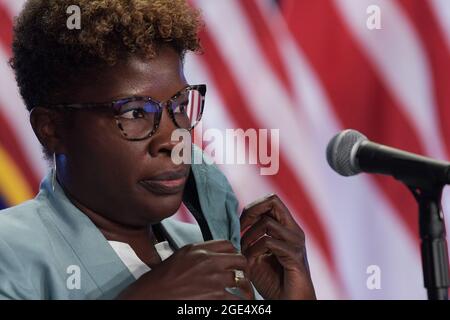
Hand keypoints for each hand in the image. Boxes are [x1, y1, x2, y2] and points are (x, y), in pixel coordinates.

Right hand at [117, 240, 253, 299]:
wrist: (148, 298)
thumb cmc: (158, 281)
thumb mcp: (177, 258)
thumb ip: (196, 255)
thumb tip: (211, 258)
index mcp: (198, 250)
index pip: (228, 245)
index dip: (233, 254)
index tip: (233, 264)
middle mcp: (208, 261)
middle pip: (240, 261)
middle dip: (243, 271)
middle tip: (242, 280)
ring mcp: (213, 280)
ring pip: (243, 282)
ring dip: (246, 290)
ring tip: (245, 297)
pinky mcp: (215, 298)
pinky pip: (238, 301)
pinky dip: (240, 305)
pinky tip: (238, 307)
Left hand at [240, 194, 315, 299]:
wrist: (289, 302)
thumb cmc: (273, 280)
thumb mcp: (256, 255)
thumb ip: (249, 239)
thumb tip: (233, 226)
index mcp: (287, 228)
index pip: (271, 201)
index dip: (252, 207)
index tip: (239, 225)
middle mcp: (294, 231)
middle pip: (273, 200)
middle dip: (251, 212)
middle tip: (239, 230)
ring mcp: (296, 242)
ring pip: (267, 223)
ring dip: (249, 237)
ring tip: (243, 252)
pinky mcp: (295, 256)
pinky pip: (269, 242)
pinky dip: (254, 250)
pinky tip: (250, 261)